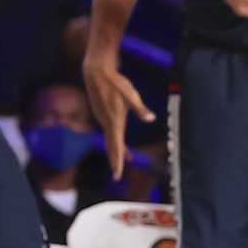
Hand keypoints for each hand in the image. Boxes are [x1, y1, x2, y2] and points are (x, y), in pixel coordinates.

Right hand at [83, 54, 153, 178]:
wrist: (96, 72)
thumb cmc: (116, 83)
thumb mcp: (132, 96)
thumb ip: (140, 109)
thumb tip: (151, 119)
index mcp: (114, 122)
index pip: (116, 146)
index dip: (118, 161)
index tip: (117, 174)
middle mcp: (106, 123)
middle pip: (111, 145)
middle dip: (116, 159)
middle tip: (117, 174)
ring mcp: (102, 118)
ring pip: (110, 137)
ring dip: (116, 148)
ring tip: (125, 158)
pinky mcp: (101, 112)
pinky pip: (108, 130)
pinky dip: (113, 138)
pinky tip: (118, 137)